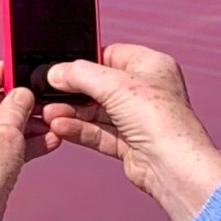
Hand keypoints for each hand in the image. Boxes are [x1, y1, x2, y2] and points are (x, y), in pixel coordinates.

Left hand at [0, 62, 54, 219]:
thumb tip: (21, 95)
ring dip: (20, 128)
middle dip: (18, 106)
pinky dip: (10, 145)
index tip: (23, 70)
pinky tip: (40, 145)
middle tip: (42, 105)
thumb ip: (17, 108)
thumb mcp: (9, 134)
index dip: (6, 72)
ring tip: (49, 128)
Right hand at [40, 45, 220, 220]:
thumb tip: (55, 73)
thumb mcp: (114, 85)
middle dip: (72, 91)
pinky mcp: (128, 143)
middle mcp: (146, 91)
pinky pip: (97, 132)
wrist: (173, 166)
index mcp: (151, 66)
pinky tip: (59, 126)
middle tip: (47, 91)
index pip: (111, 54)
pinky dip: (78, 129)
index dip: (86, 59)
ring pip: (96, 111)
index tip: (60, 66)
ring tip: (47, 113)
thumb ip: (80, 75)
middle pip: (100, 85)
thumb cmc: (160, 119)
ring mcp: (137, 119)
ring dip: (71, 112)